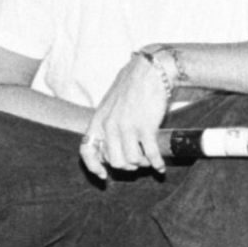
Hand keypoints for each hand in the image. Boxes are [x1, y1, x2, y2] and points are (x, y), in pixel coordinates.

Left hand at [79, 53, 168, 179]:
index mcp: (98, 119)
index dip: (93, 166)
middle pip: (113, 161)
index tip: (103, 176)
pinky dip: (156, 163)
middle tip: (136, 161)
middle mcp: (109, 125)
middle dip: (126, 166)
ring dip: (141, 164)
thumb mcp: (111, 103)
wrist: (150, 70)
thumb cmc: (133, 85)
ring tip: (148, 159)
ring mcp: (127, 127)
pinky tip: (160, 165)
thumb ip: (108, 123)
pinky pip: (150, 155)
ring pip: (131, 161)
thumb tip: (112, 147)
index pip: (86, 150)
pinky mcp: (145, 128)